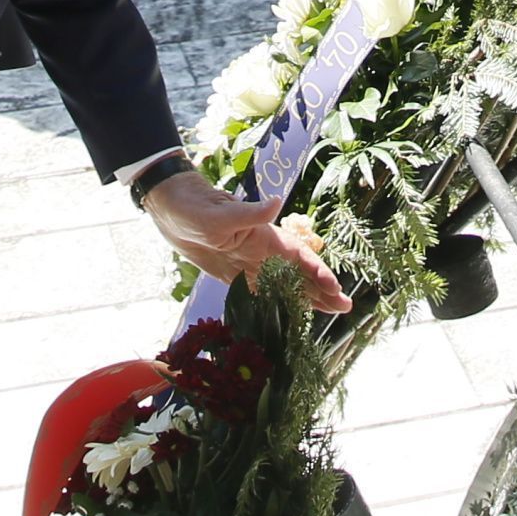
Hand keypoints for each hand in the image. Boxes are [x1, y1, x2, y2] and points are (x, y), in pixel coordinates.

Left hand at [141, 170, 348, 312]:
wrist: (172, 211)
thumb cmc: (195, 207)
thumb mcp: (221, 213)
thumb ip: (250, 213)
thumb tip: (277, 203)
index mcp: (265, 236)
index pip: (299, 256)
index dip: (317, 271)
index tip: (334, 288)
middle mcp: (263, 251)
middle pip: (299, 272)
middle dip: (322, 289)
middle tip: (345, 307)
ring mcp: (251, 262)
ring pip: (286, 283)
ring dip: (308, 297)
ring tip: (331, 311)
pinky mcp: (236, 274)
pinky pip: (264, 290)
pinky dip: (280, 301)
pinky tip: (292, 312)